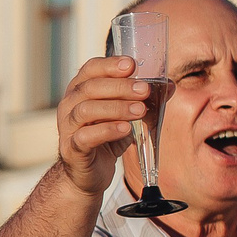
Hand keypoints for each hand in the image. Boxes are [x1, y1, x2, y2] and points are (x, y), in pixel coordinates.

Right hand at [53, 55, 149, 198]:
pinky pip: (85, 136)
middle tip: (144, 90)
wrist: (90, 172)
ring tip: (140, 110)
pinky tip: (125, 129)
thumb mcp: (127, 115)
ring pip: (86, 110)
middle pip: (90, 87)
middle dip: (120, 86)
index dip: (110, 65)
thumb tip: (169, 85)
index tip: (132, 65)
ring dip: (117, 107)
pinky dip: (107, 130)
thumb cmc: (107, 137)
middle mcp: (70, 104)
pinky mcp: (72, 149)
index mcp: (81, 90)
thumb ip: (144, 99)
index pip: (91, 69)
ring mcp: (67, 127)